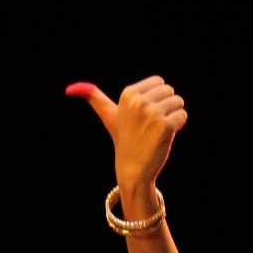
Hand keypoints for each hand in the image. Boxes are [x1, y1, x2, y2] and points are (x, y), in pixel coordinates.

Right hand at [64, 76, 187, 199]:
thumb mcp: (108, 116)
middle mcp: (139, 101)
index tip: (145, 116)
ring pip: (178, 102)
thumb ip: (94, 98)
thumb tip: (69, 89)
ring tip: (158, 131)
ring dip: (174, 116)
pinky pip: (182, 116)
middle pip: (170, 91)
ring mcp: (152, 113)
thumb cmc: (124, 141)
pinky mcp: (165, 125)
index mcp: (128, 93)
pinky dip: (179, 126)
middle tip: (153, 125)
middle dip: (167, 106)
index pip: (159, 82)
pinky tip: (165, 137)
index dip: (157, 99)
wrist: (133, 169)